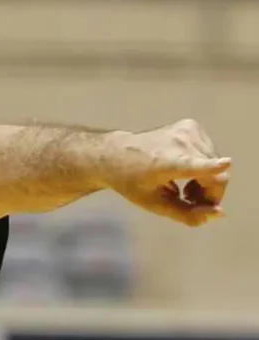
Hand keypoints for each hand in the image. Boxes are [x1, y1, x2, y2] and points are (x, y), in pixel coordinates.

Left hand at [104, 119, 230, 226]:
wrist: (114, 154)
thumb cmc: (131, 182)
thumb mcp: (154, 204)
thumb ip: (187, 213)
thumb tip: (218, 214)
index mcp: (167, 163)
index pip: (193, 165)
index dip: (212, 167)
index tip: (226, 164)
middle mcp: (178, 142)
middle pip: (216, 175)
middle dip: (210, 193)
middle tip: (189, 201)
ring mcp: (185, 130)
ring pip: (216, 163)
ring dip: (207, 180)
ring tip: (184, 188)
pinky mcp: (190, 125)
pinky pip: (209, 151)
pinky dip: (203, 164)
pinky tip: (185, 171)